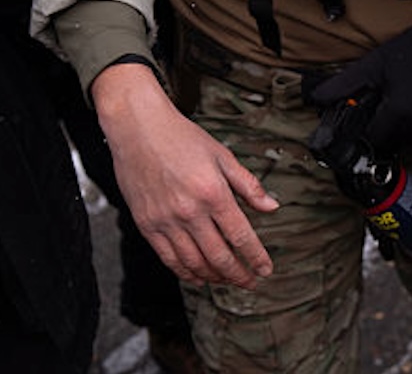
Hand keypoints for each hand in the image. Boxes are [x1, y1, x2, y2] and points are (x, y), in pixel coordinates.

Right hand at [93, 62, 280, 287]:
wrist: (139, 129)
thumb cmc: (182, 138)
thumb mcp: (223, 156)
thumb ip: (248, 185)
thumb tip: (272, 207)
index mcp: (213, 193)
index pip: (241, 236)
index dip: (256, 257)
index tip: (266, 270)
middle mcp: (189, 212)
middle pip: (218, 256)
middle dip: (238, 275)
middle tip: (250, 282)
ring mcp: (165, 221)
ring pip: (193, 263)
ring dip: (213, 277)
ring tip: (227, 280)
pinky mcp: (146, 225)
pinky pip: (168, 258)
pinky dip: (185, 272)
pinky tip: (197, 277)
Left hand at [306, 0, 411, 152]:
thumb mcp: (372, 65)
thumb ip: (343, 85)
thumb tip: (315, 98)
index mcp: (398, 113)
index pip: (372, 141)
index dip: (362, 133)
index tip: (359, 123)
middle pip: (390, 143)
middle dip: (379, 130)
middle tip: (377, 108)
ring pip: (407, 140)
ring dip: (397, 130)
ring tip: (394, 103)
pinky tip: (410, 103)